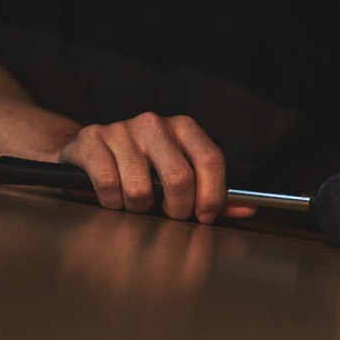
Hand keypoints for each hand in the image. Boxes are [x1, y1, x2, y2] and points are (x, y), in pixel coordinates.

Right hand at [58, 112, 257, 222]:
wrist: (90, 153)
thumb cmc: (143, 169)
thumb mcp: (180, 175)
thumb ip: (214, 194)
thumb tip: (249, 208)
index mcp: (183, 127)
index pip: (210, 159)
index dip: (212, 194)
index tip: (205, 216)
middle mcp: (154, 123)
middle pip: (179, 178)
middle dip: (178, 209)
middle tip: (170, 217)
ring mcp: (121, 129)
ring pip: (140, 188)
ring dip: (139, 209)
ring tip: (137, 204)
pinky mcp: (92, 140)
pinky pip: (109, 185)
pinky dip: (112, 203)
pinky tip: (114, 197)